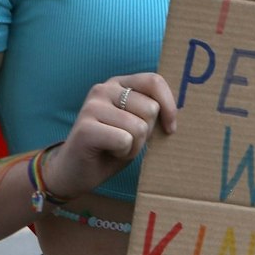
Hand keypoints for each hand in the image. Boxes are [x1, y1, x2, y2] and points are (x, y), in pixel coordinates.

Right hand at [40, 74, 177, 198]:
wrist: (74, 172)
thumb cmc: (110, 149)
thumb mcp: (136, 126)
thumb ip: (152, 112)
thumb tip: (180, 111)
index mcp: (118, 84)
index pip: (154, 81)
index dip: (169, 106)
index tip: (170, 128)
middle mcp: (103, 89)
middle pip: (151, 108)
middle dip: (147, 133)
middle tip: (127, 141)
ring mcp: (92, 106)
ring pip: (139, 127)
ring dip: (134, 146)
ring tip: (117, 148)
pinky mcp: (85, 127)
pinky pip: (125, 140)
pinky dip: (123, 153)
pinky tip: (108, 153)